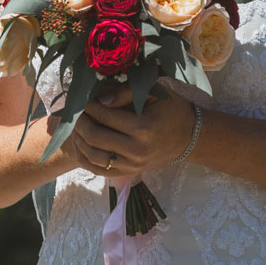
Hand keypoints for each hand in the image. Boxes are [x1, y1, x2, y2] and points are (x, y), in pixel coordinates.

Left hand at [64, 82, 193, 183]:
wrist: (189, 136)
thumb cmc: (172, 109)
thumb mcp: (154, 93)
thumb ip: (125, 92)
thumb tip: (98, 99)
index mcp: (143, 128)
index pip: (105, 115)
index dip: (89, 105)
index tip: (84, 97)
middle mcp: (137, 150)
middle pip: (95, 137)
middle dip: (79, 122)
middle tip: (76, 111)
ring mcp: (133, 165)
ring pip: (93, 156)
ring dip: (79, 140)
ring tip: (76, 126)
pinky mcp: (130, 172)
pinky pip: (99, 170)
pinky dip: (84, 158)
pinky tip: (80, 144)